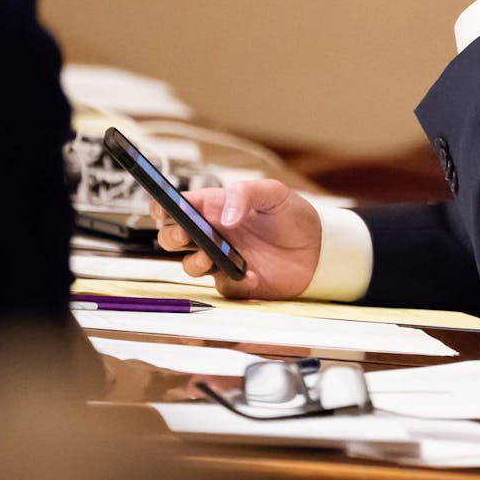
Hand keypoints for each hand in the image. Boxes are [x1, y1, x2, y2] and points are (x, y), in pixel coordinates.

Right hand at [151, 179, 321, 299]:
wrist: (318, 248)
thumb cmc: (292, 215)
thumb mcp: (273, 193)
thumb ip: (245, 195)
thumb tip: (224, 217)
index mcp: (216, 207)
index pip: (181, 206)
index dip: (164, 206)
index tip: (161, 207)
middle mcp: (213, 234)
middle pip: (174, 237)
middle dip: (171, 235)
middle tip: (183, 233)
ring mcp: (221, 259)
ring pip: (189, 264)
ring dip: (193, 261)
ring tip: (209, 256)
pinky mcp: (235, 282)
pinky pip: (223, 286)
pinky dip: (234, 281)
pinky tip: (251, 274)